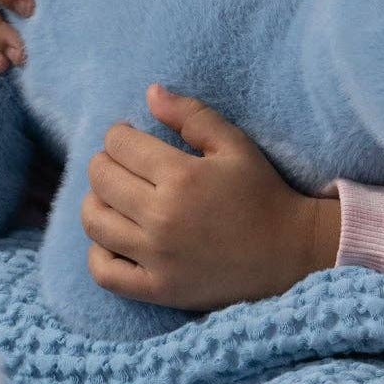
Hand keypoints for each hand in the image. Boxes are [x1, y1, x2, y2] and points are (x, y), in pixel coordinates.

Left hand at [81, 84, 341, 312]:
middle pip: (101, 180)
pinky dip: (97, 253)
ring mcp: (156, 257)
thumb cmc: (261, 192)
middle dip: (104, 161)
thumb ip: (191, 114)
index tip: (129, 135)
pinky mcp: (157, 289)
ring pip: (95, 223)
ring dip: (95, 201)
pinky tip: (112, 238)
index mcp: (182, 176)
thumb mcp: (234, 144)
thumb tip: (150, 93)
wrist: (288, 253)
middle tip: (120, 162)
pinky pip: (104, 272)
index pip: (120, 145)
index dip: (119, 134)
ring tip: (113, 195)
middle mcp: (162, 217)